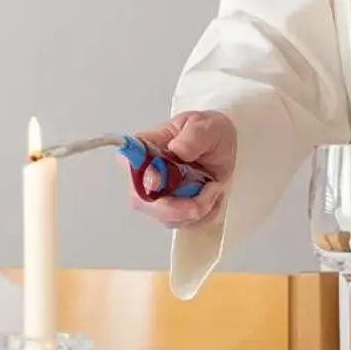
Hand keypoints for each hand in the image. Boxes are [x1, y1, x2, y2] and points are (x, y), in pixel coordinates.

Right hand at [128, 111, 235, 228]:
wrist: (221, 147)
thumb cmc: (206, 132)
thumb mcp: (204, 126)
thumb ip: (191, 137)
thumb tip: (177, 150)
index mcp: (145, 148)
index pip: (129, 165)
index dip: (141, 178)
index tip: (158, 182)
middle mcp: (146, 175)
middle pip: (144, 202)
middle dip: (177, 206)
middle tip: (206, 192)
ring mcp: (158, 196)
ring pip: (167, 218)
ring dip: (198, 208)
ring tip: (213, 187)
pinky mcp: (173, 211)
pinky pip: (185, 224)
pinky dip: (205, 214)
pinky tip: (211, 196)